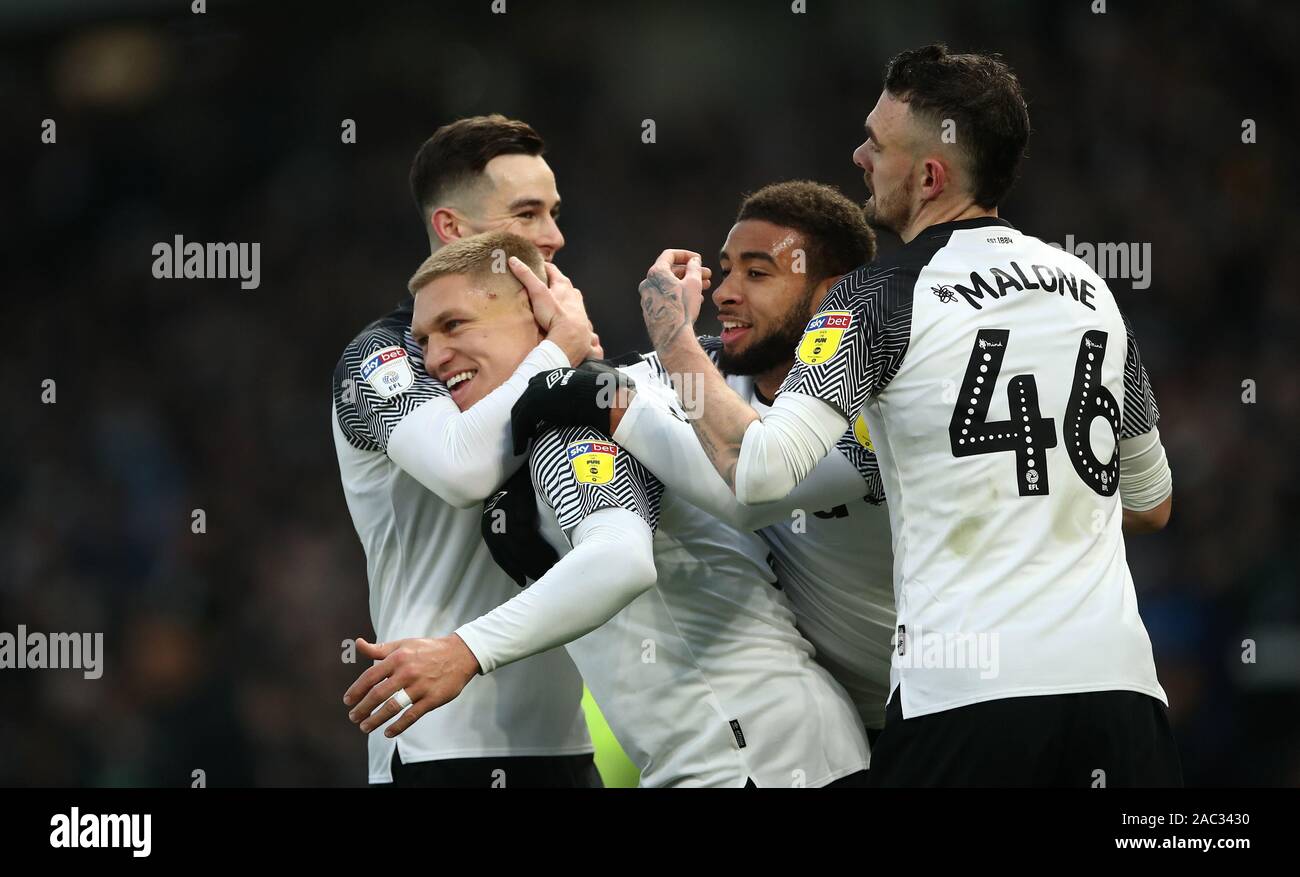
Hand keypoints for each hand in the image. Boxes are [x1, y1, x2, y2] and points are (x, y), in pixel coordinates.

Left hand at [343, 635, 480, 736]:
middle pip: (378, 694)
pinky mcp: (432, 699)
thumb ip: (379, 648)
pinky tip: (388, 732)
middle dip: (362, 709)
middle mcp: (407, 672)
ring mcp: (420, 687)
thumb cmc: (428, 649)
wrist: (460, 654)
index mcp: (398, 658)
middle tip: (354, 717)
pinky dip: (398, 726)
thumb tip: (357, 643)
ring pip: (392, 707)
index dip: (356, 690)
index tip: (348, 701)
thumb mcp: (403, 644)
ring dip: (375, 720)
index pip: (370, 677)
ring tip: (365, 727)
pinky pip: (411, 716)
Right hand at [509, 258, 597, 366]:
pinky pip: (576, 319)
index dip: (542, 267)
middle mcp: (574, 296)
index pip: (552, 269)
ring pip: (571, 301)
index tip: (534, 266)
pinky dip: (571, 319)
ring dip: (563, 302)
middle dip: (553, 285)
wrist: (571, 339)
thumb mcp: (538, 292)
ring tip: (552, 306)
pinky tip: (565, 324)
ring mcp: (579, 310)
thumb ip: (527, 277)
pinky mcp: (581, 324)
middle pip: (563, 285)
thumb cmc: (556, 314)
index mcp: (564, 285)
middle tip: (541, 287)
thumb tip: (514, 261)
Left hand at [509, 362, 634, 453]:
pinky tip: (520, 450)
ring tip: (520, 448)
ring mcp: (534, 393)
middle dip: (521, 423)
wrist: (598, 397)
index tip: (532, 426)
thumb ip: (567, 397)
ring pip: (519, 416)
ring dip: (518, 433)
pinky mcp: (533, 405)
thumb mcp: (578, 392)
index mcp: (548, 376)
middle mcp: (538, 382)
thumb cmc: (595, 397)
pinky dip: (519, 438)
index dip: (530, 412)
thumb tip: (569, 408)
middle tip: (523, 439)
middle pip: (522, 405)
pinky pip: (520, 424)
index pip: (531, 396)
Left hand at [639, 249, 703, 350]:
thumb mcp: (693, 283)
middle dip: (690, 272)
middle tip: (704, 275)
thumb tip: (694, 262)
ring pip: (669, 285)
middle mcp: (648, 284)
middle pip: (671, 272)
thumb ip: (694, 268)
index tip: (696, 259)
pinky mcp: (651, 310)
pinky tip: (692, 300)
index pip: (670, 255)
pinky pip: (665, 297)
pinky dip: (678, 295)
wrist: (672, 336)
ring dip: (686, 284)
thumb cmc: (681, 310)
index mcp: (656, 273)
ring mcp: (648, 298)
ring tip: (702, 288)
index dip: (686, 255)